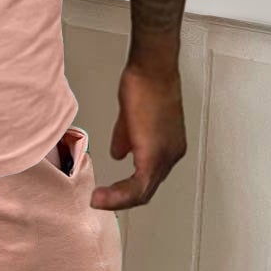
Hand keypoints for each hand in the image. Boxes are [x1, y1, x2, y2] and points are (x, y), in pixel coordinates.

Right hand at [91, 62, 186, 210]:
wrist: (152, 69)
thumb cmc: (145, 83)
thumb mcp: (131, 118)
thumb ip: (126, 139)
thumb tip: (118, 154)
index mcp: (169, 147)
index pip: (149, 178)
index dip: (127, 188)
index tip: (108, 192)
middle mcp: (172, 155)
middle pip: (147, 189)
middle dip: (121, 199)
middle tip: (100, 201)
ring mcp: (166, 156)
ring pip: (143, 192)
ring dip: (117, 200)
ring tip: (98, 201)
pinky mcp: (154, 155)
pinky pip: (138, 186)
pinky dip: (118, 195)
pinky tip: (102, 196)